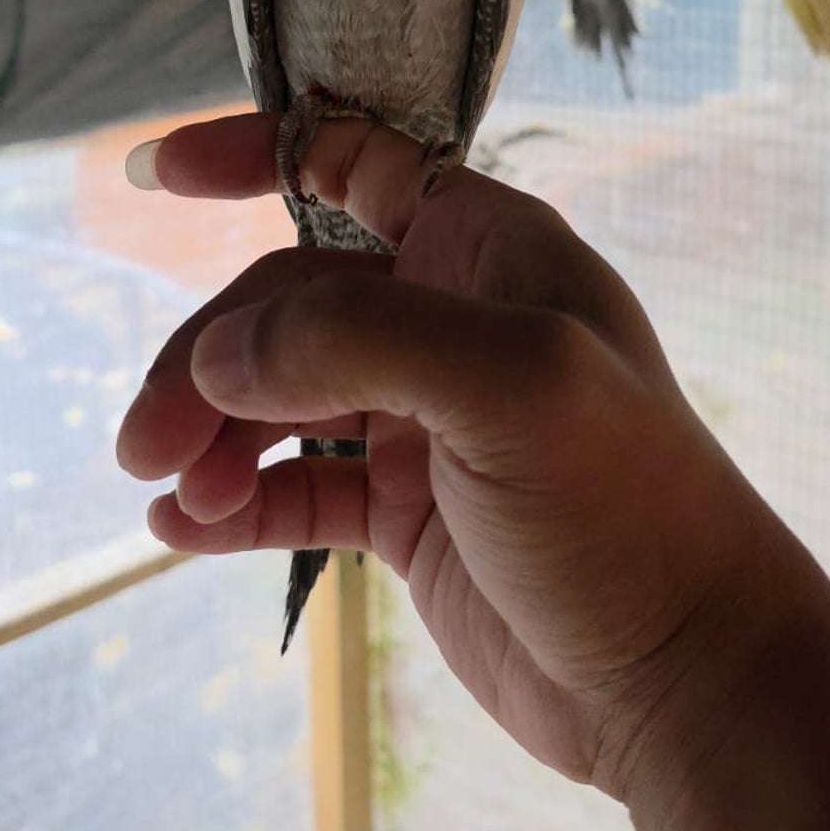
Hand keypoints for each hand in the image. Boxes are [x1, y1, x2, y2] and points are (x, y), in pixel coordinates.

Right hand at [117, 114, 797, 803]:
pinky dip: (237, 500)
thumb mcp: (510, 386)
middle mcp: (453, 319)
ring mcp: (430, 420)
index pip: (359, 162)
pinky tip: (181, 530)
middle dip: (209, 357)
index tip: (158, 173)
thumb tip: (219, 355)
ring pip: (282, 395)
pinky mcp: (412, 514)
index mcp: (489, 250)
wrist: (686, 676)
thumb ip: (358, 340)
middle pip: (290, 302)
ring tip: (168, 493)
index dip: (260, 154)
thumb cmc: (625, 506)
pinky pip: (301, 485)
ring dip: (213, 434)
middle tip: (143, 443)